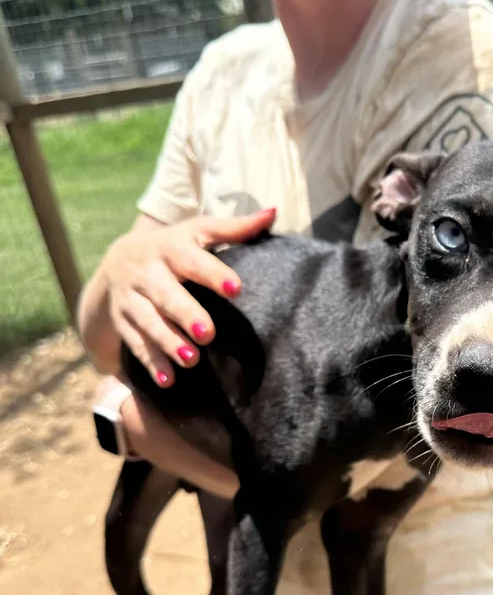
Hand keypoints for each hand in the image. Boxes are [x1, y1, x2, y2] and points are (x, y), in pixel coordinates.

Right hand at [101, 209, 274, 385]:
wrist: (117, 262)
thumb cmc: (173, 249)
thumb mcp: (197, 233)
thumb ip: (234, 228)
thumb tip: (273, 213)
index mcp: (170, 247)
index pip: (191, 259)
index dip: (212, 272)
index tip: (235, 288)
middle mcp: (147, 272)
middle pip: (165, 293)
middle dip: (185, 313)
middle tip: (208, 334)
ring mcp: (131, 298)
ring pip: (148, 321)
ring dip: (168, 341)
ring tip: (192, 360)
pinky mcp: (123, 322)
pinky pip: (135, 343)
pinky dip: (151, 362)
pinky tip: (168, 380)